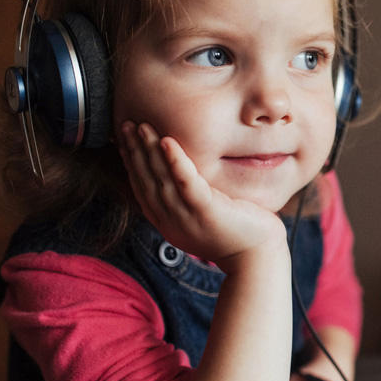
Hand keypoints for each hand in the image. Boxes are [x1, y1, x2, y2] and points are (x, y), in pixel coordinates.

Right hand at [118, 121, 286, 265]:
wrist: (257, 256)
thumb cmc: (235, 229)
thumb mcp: (201, 214)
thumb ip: (185, 198)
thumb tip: (176, 173)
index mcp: (166, 221)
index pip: (142, 186)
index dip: (130, 161)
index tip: (124, 137)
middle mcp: (170, 221)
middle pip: (147, 180)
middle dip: (134, 151)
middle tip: (127, 124)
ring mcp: (186, 219)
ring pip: (162, 180)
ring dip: (150, 151)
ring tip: (143, 127)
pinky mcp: (206, 213)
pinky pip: (187, 184)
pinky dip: (176, 162)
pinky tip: (168, 142)